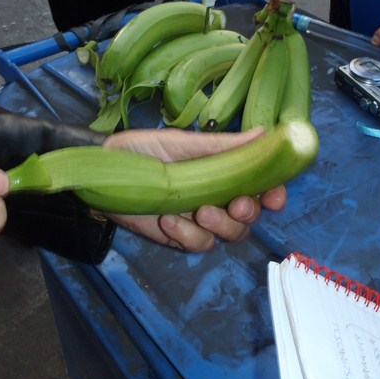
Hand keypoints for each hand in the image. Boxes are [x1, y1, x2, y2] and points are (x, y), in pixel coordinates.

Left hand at [101, 128, 285, 251]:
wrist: (106, 170)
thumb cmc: (145, 150)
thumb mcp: (183, 143)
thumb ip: (222, 146)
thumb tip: (264, 134)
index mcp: (225, 172)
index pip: (261, 186)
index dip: (274, 193)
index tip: (274, 196)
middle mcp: (218, 196)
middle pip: (250, 216)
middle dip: (248, 213)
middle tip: (236, 205)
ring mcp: (200, 219)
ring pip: (229, 234)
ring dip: (220, 225)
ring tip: (199, 210)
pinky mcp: (179, 235)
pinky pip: (198, 244)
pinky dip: (187, 234)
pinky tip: (168, 219)